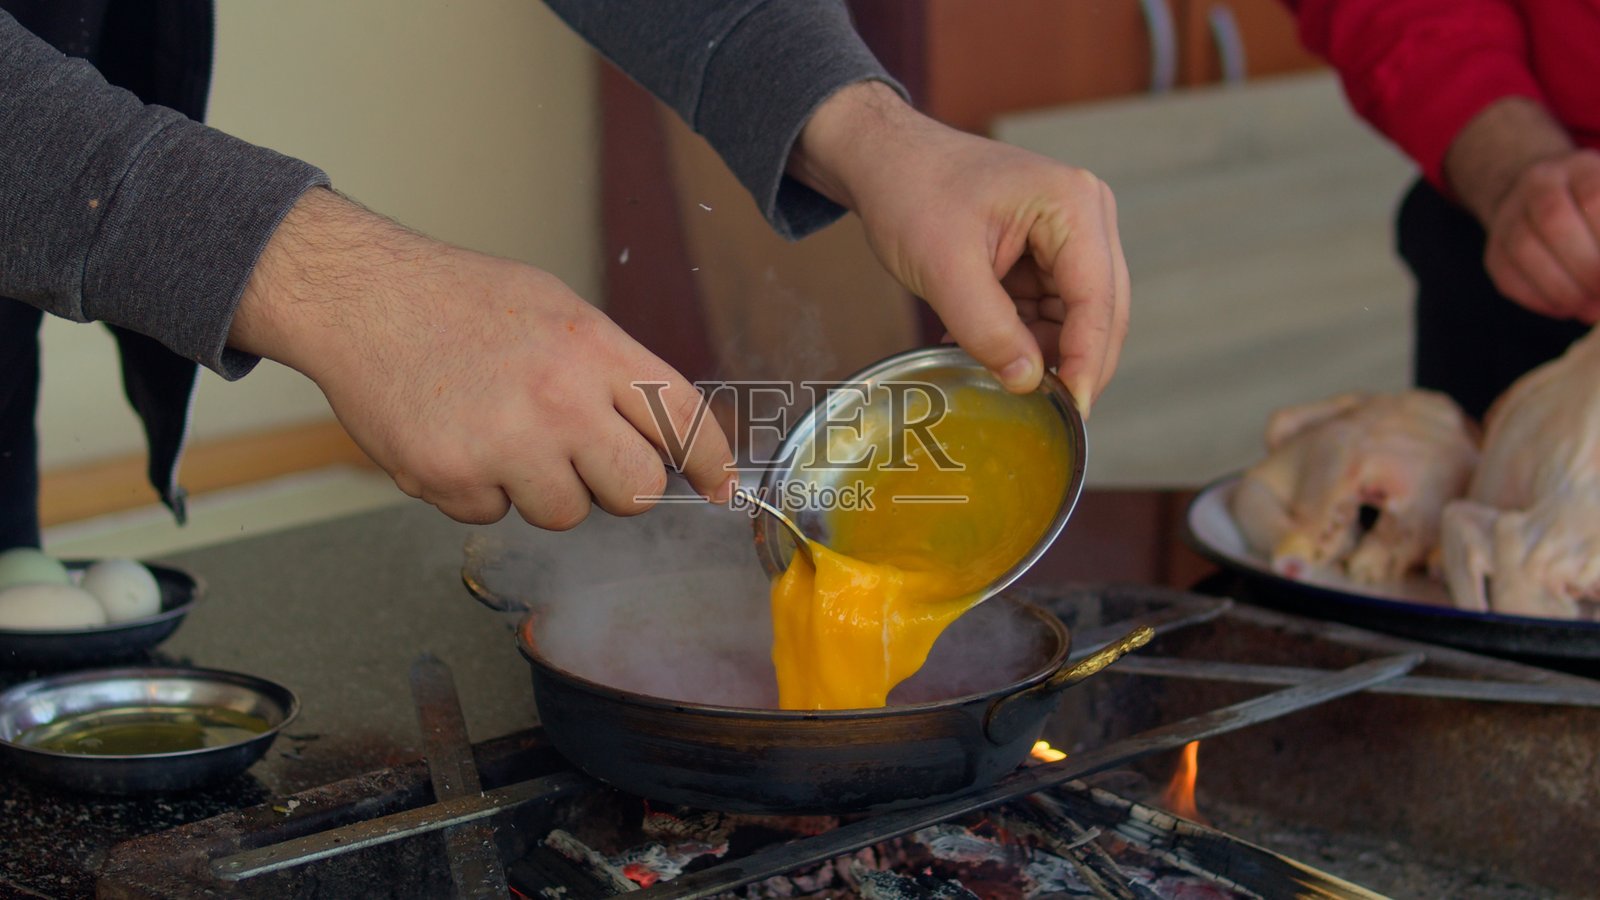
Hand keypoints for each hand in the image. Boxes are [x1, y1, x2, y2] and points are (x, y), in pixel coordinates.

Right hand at [228, 188, 734, 527]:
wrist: (360, 296)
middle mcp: (559, 398)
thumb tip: (664, 430)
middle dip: (619, 487)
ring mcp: (504, 443)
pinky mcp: (452, 477)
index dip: (709, 462)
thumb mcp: (556, 310)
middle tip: (585, 460)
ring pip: (565, 514)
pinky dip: (478, 491)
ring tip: (502, 435)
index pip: (681, 418)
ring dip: (540, 489)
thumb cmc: (459, 301)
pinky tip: (456, 439)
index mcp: (592, 348)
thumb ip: (611, 370)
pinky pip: (493, 516)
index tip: (719, 486)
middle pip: (636, 490)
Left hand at [789, 81, 1128, 415]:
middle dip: (1074, 364)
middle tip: (1048, 415)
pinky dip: (1022, 338)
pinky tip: (982, 349)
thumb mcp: (943, 267)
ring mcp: (1070, 235)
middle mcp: (1086, 216)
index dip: (1088, 361)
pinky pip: (1049, 311)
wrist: (884, 159)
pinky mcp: (1048, 253)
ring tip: (990, 370)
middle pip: (1101, 311)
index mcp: (1073, 206)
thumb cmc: (911, 191)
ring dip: (1041, 352)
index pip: (1098, 300)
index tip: (1073, 412)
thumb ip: (987, 328)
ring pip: (1076, 318)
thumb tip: (1028, 381)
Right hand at [1481, 150, 1599, 320]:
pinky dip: (1539, 300)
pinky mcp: (1494, 251)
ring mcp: (1509, 217)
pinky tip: (1565, 308)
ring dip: (1561, 288)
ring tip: (1589, 308)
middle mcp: (1538, 184)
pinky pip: (1508, 278)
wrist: (1540, 197)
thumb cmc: (1595, 208)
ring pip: (1524, 250)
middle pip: (1553, 221)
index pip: (1592, 197)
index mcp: (1579, 168)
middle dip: (1585, 266)